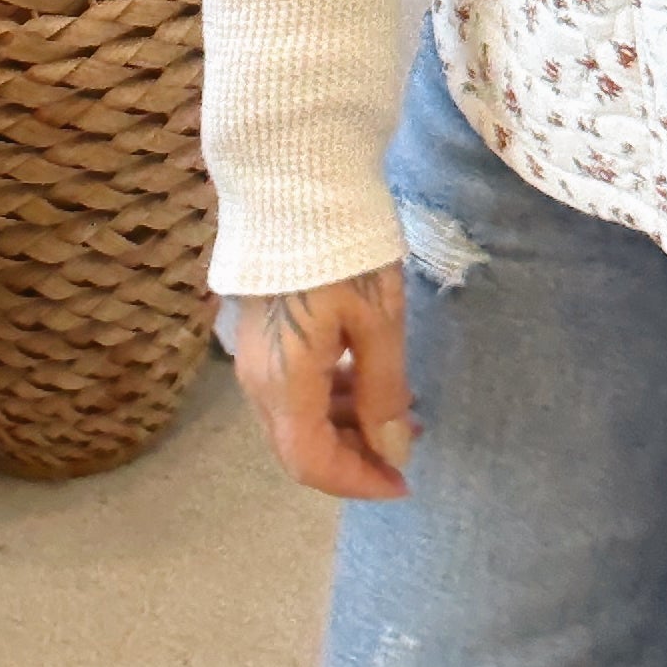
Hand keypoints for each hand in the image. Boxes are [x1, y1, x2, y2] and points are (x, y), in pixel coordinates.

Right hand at [232, 265, 416, 499]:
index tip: (404, 481)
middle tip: (410, 442)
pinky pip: (295, 388)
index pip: (313, 464)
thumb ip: (384, 391)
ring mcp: (256, 358)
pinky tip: (371, 378)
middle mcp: (259, 382)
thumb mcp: (378, 321)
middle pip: (302, 447)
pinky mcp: (264, 335)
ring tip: (404, 409)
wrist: (295, 184)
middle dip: (357, 455)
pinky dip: (333, 397)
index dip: (358, 482)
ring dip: (349, 425)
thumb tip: (392, 451)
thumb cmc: (344, 251)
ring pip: (299, 418)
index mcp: (284, 384)